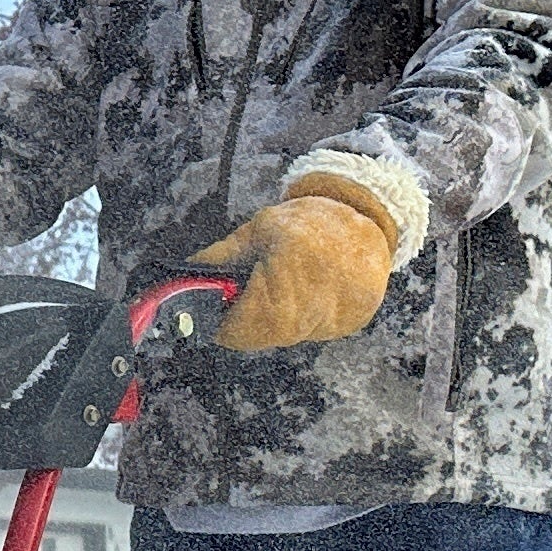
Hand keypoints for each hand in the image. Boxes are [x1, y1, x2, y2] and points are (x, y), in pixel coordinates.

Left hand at [187, 155, 425, 349]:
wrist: (367, 214)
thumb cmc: (308, 221)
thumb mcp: (257, 230)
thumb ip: (219, 258)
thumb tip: (184, 275)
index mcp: (280, 290)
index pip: (235, 330)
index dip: (218, 324)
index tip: (208, 315)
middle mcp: (307, 314)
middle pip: (258, 336)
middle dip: (244, 319)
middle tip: (245, 294)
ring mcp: (332, 322)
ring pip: (284, 335)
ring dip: (273, 318)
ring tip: (282, 284)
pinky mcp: (350, 323)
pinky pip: (312, 330)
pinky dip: (302, 316)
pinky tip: (307, 289)